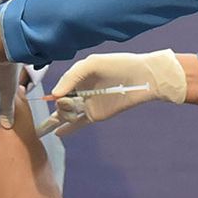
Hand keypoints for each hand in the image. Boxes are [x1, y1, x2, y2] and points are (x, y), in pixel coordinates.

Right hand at [39, 50, 186, 136]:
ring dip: (60, 119)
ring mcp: (88, 104)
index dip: (56, 95)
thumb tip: (55, 95)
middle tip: (68, 105)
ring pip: (66, 114)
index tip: (58, 97)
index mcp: (78, 77)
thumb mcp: (92, 64)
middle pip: (60, 103)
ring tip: (64, 120)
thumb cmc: (118, 65)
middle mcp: (80, 91)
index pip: (59, 89)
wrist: (142, 77)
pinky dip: (68, 129)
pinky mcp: (96, 115)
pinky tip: (58, 133)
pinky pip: (79, 124)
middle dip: (59, 107)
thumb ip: (72, 76)